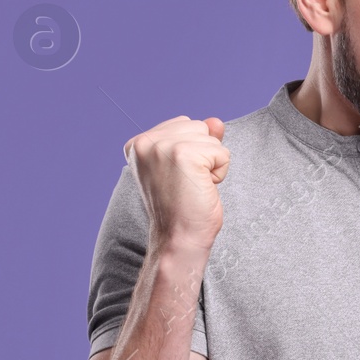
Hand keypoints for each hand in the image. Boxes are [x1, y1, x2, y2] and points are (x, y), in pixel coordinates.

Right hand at [124, 116, 229, 252]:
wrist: (179, 238)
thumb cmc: (182, 208)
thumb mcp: (187, 167)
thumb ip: (198, 140)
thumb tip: (217, 121)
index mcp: (137, 143)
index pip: (184, 125)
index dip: (192, 152)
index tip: (176, 178)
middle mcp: (145, 141)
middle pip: (198, 127)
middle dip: (203, 155)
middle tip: (186, 184)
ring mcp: (162, 146)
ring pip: (211, 139)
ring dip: (211, 164)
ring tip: (192, 186)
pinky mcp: (183, 154)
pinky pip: (222, 153)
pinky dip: (220, 173)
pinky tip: (201, 188)